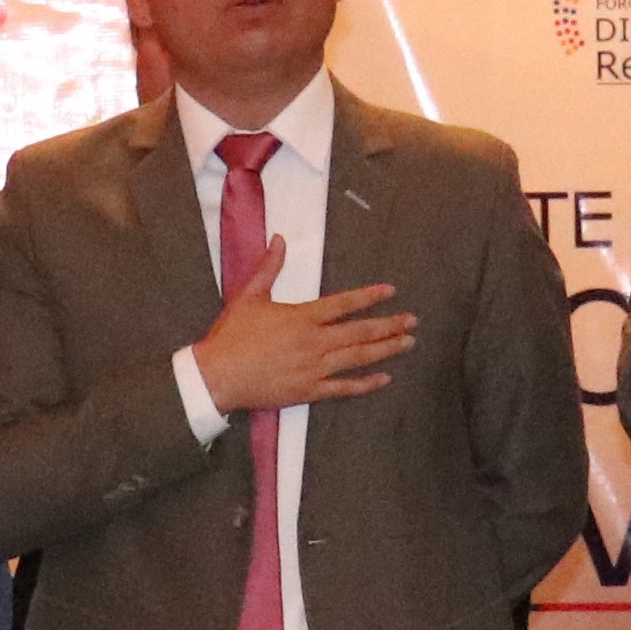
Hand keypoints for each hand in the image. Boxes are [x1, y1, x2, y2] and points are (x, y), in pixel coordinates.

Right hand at [190, 234, 414, 413]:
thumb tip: (279, 239)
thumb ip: (269, 267)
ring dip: (386, 350)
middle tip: (413, 321)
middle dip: (389, 325)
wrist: (217, 375)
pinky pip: (344, 388)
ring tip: (407, 343)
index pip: (344, 304)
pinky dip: (365, 384)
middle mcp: (314, 342)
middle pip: (360, 332)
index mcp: (302, 317)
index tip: (391, 291)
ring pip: (358, 357)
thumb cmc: (231, 335)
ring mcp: (314, 368)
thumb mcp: (248, 295)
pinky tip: (384, 378)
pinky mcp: (309, 391)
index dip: (369, 296)